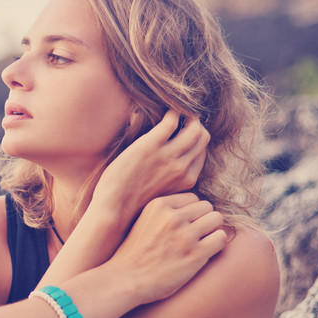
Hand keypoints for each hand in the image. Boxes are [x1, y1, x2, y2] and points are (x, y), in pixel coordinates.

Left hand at [93, 110, 208, 220]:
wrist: (115, 207)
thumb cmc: (132, 202)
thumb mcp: (161, 194)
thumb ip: (172, 180)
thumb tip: (174, 166)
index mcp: (187, 180)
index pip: (202, 152)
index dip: (195, 140)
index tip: (185, 132)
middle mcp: (182, 167)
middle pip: (202, 138)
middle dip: (195, 125)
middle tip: (184, 118)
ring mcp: (168, 156)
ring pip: (193, 128)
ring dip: (188, 116)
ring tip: (178, 112)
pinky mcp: (151, 145)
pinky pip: (171, 121)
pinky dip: (173, 112)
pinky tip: (167, 110)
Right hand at [108, 192, 226, 304]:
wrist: (126, 280)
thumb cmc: (135, 252)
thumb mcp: (144, 220)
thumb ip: (165, 211)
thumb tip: (193, 207)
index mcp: (158, 205)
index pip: (192, 198)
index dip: (191, 212)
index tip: (184, 225)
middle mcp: (172, 217)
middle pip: (207, 207)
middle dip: (203, 219)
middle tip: (195, 235)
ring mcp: (185, 236)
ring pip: (217, 219)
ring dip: (212, 230)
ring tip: (201, 242)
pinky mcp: (196, 255)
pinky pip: (221, 238)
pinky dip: (217, 244)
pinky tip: (205, 252)